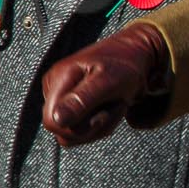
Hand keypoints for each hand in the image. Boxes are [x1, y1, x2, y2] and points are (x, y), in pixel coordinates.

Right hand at [39, 22, 169, 146]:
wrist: (136, 53)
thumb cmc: (126, 65)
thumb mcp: (108, 82)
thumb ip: (82, 100)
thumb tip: (55, 119)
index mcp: (59, 78)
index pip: (52, 122)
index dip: (79, 128)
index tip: (105, 114)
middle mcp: (54, 87)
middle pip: (62, 131)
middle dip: (93, 127)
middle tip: (116, 105)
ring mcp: (61, 95)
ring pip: (72, 133)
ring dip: (100, 126)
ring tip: (115, 103)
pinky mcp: (71, 103)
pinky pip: (80, 128)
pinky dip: (100, 124)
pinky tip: (111, 106)